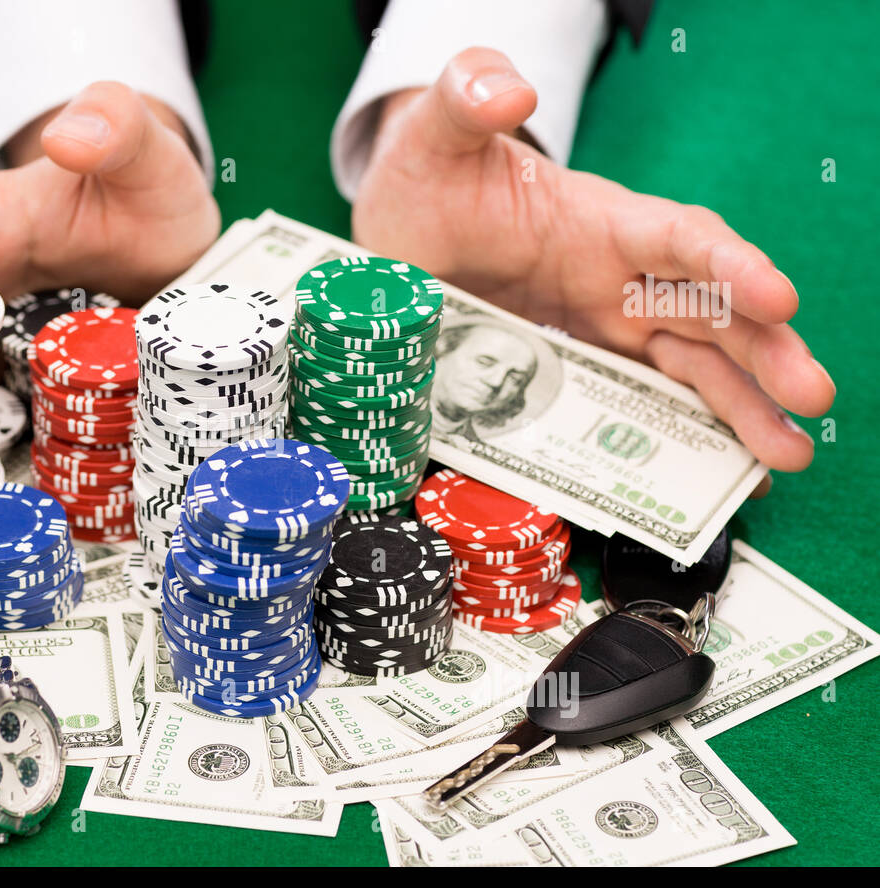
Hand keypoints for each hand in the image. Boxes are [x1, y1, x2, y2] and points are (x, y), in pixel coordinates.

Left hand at [352, 48, 834, 475]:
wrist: (398, 237)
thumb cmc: (430, 178)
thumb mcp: (437, 134)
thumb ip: (467, 98)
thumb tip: (509, 90)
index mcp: (599, 221)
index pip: (679, 240)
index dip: (728, 267)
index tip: (776, 298)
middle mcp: (616, 279)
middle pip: (707, 313)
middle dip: (762, 353)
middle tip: (813, 396)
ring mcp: (601, 330)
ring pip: (688, 368)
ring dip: (741, 408)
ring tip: (788, 454)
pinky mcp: (575, 371)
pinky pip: (636, 407)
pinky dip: (680, 437)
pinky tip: (723, 473)